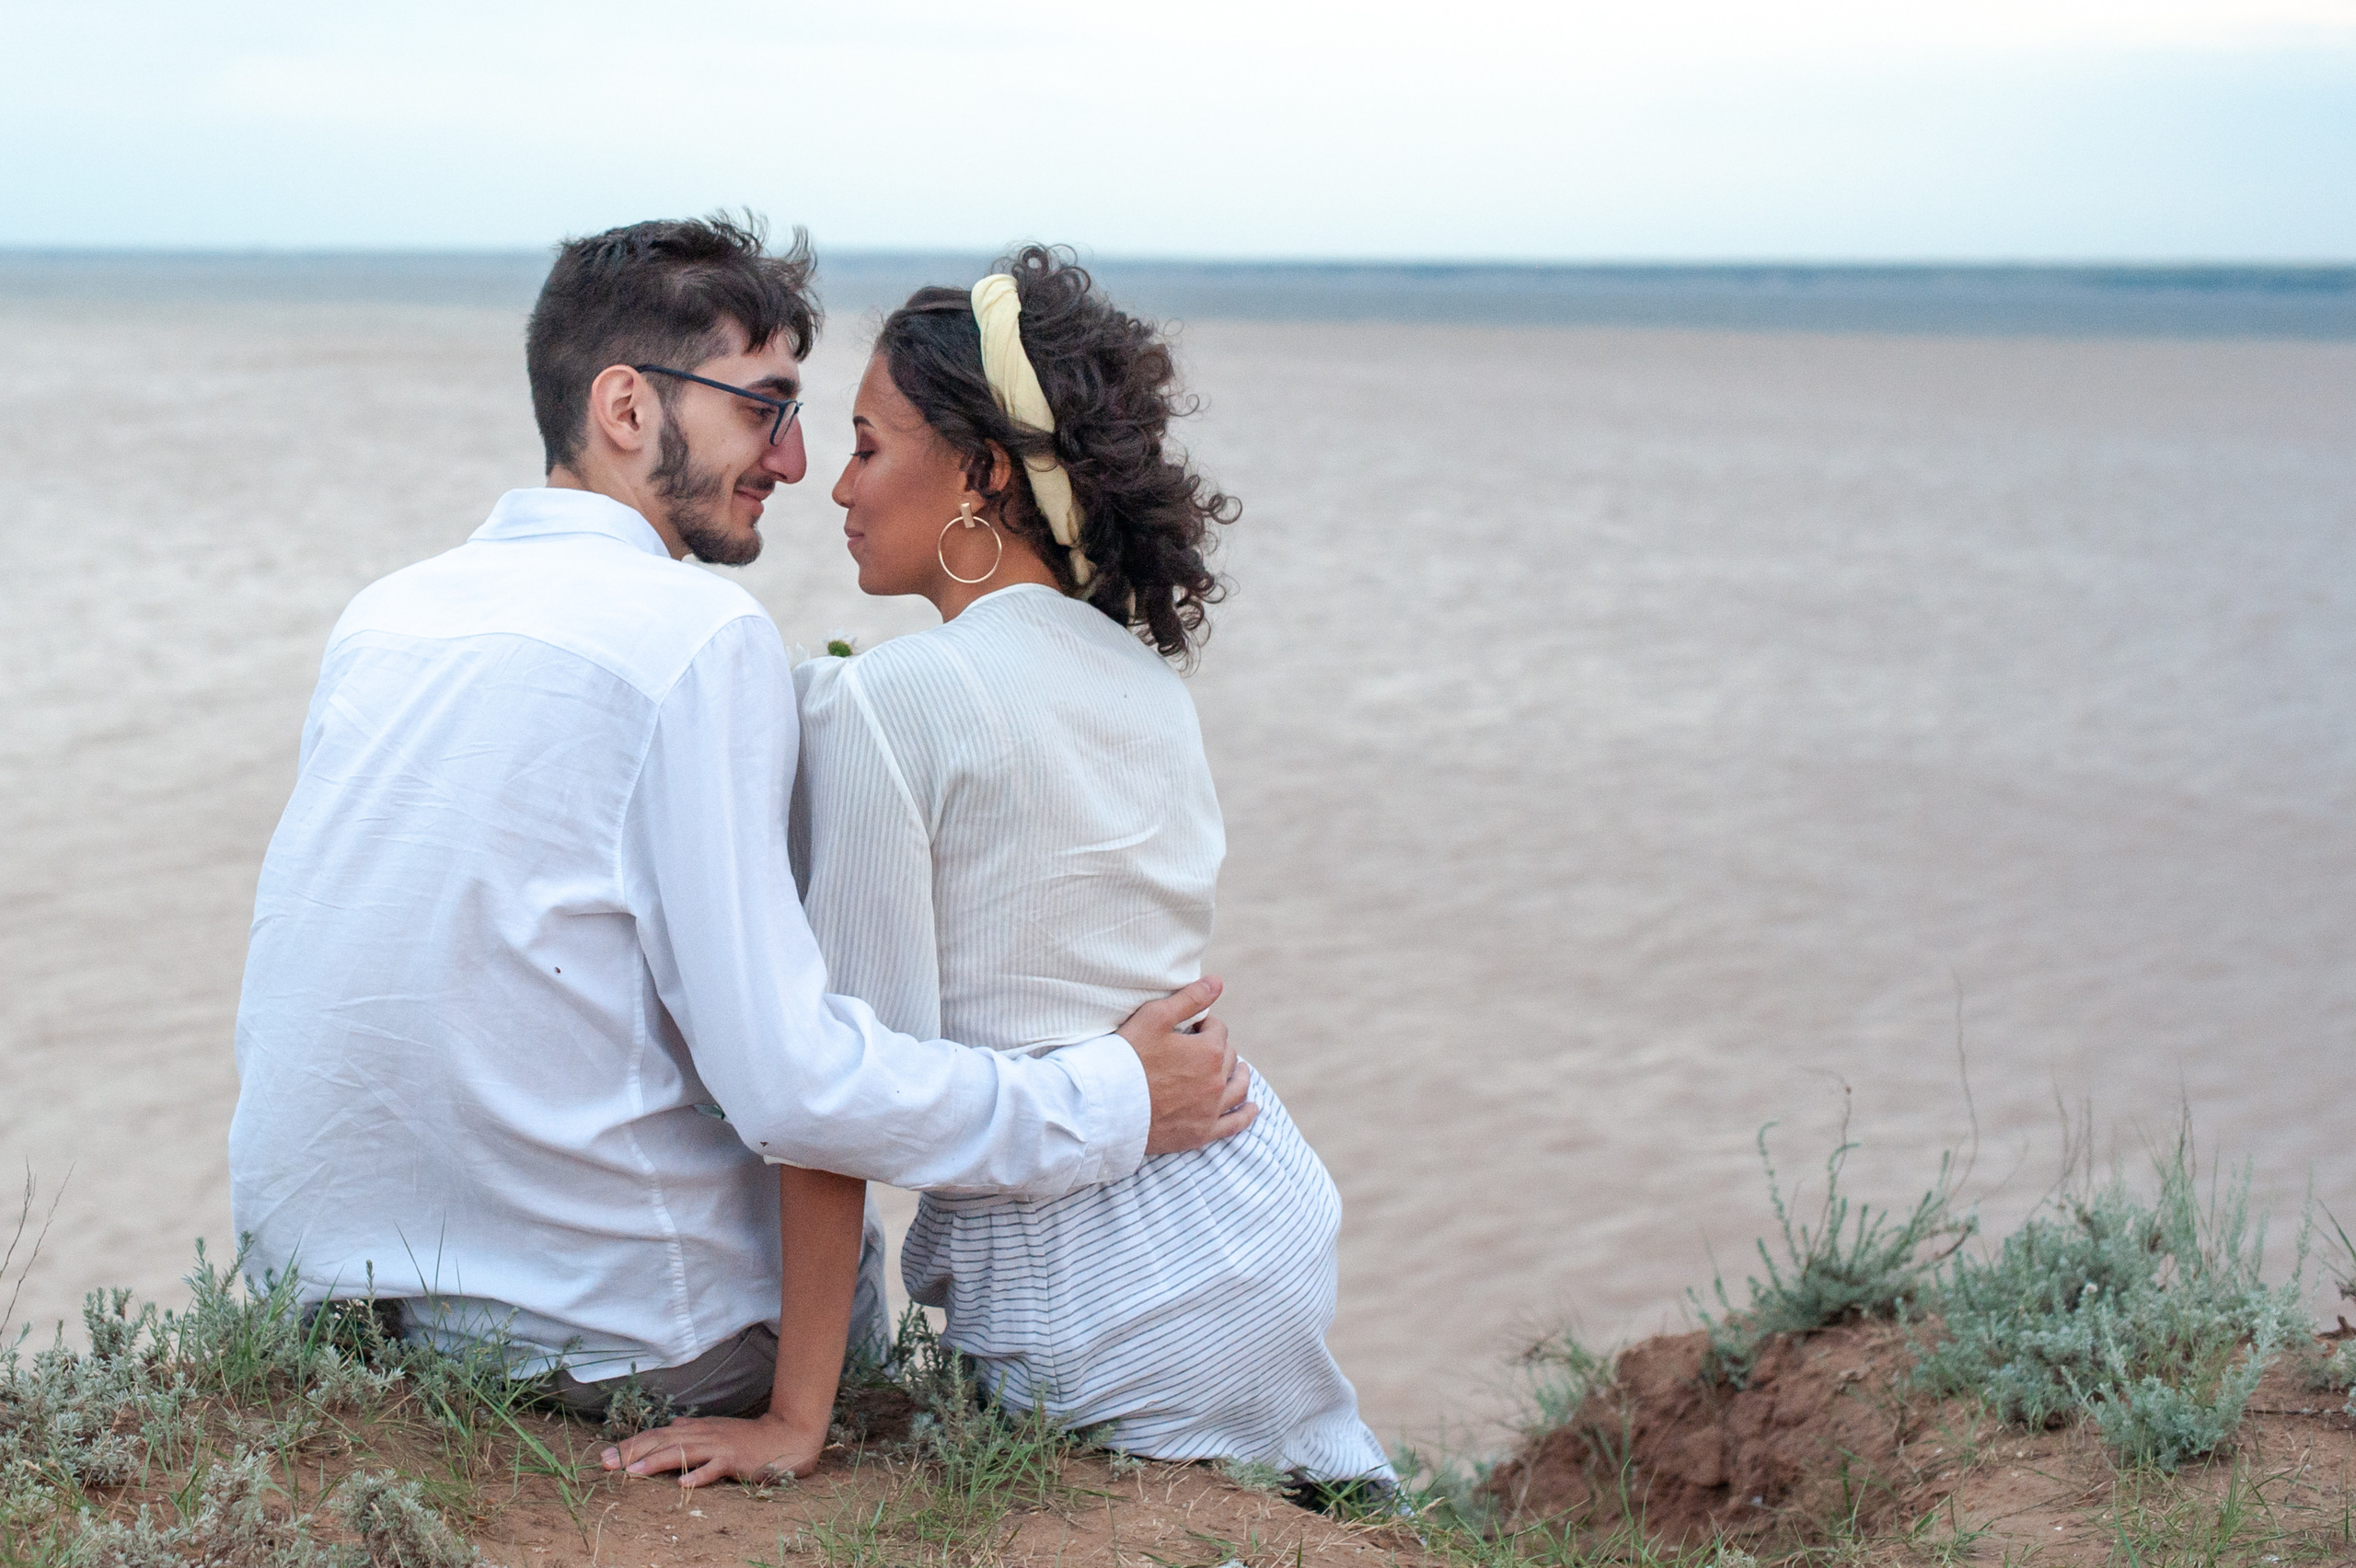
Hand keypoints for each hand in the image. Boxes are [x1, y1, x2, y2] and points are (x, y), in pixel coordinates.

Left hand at [600, 1411, 827, 1487]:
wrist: (784, 1437)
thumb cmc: (747, 1439)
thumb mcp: (715, 1432)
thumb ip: (692, 1432)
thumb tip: (670, 1429)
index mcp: (696, 1429)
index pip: (657, 1435)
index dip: (631, 1444)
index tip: (606, 1455)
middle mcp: (703, 1434)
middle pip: (662, 1442)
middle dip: (632, 1452)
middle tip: (606, 1463)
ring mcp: (718, 1447)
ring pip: (682, 1453)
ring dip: (656, 1462)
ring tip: (632, 1473)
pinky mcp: (734, 1461)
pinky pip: (714, 1469)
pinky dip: (698, 1476)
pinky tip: (683, 1485)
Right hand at [1117, 975, 1256, 1155]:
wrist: (1106, 1105)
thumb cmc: (1127, 1056)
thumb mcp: (1155, 1017)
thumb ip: (1190, 998)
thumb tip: (1218, 982)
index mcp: (1209, 1051)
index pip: (1218, 1030)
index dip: (1204, 1026)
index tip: (1189, 1028)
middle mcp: (1216, 1081)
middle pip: (1228, 1058)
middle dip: (1218, 1049)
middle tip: (1199, 1048)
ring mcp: (1210, 1110)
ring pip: (1237, 1089)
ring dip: (1240, 1076)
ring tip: (1240, 1070)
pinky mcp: (1201, 1133)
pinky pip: (1233, 1124)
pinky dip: (1245, 1115)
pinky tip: (1253, 1108)